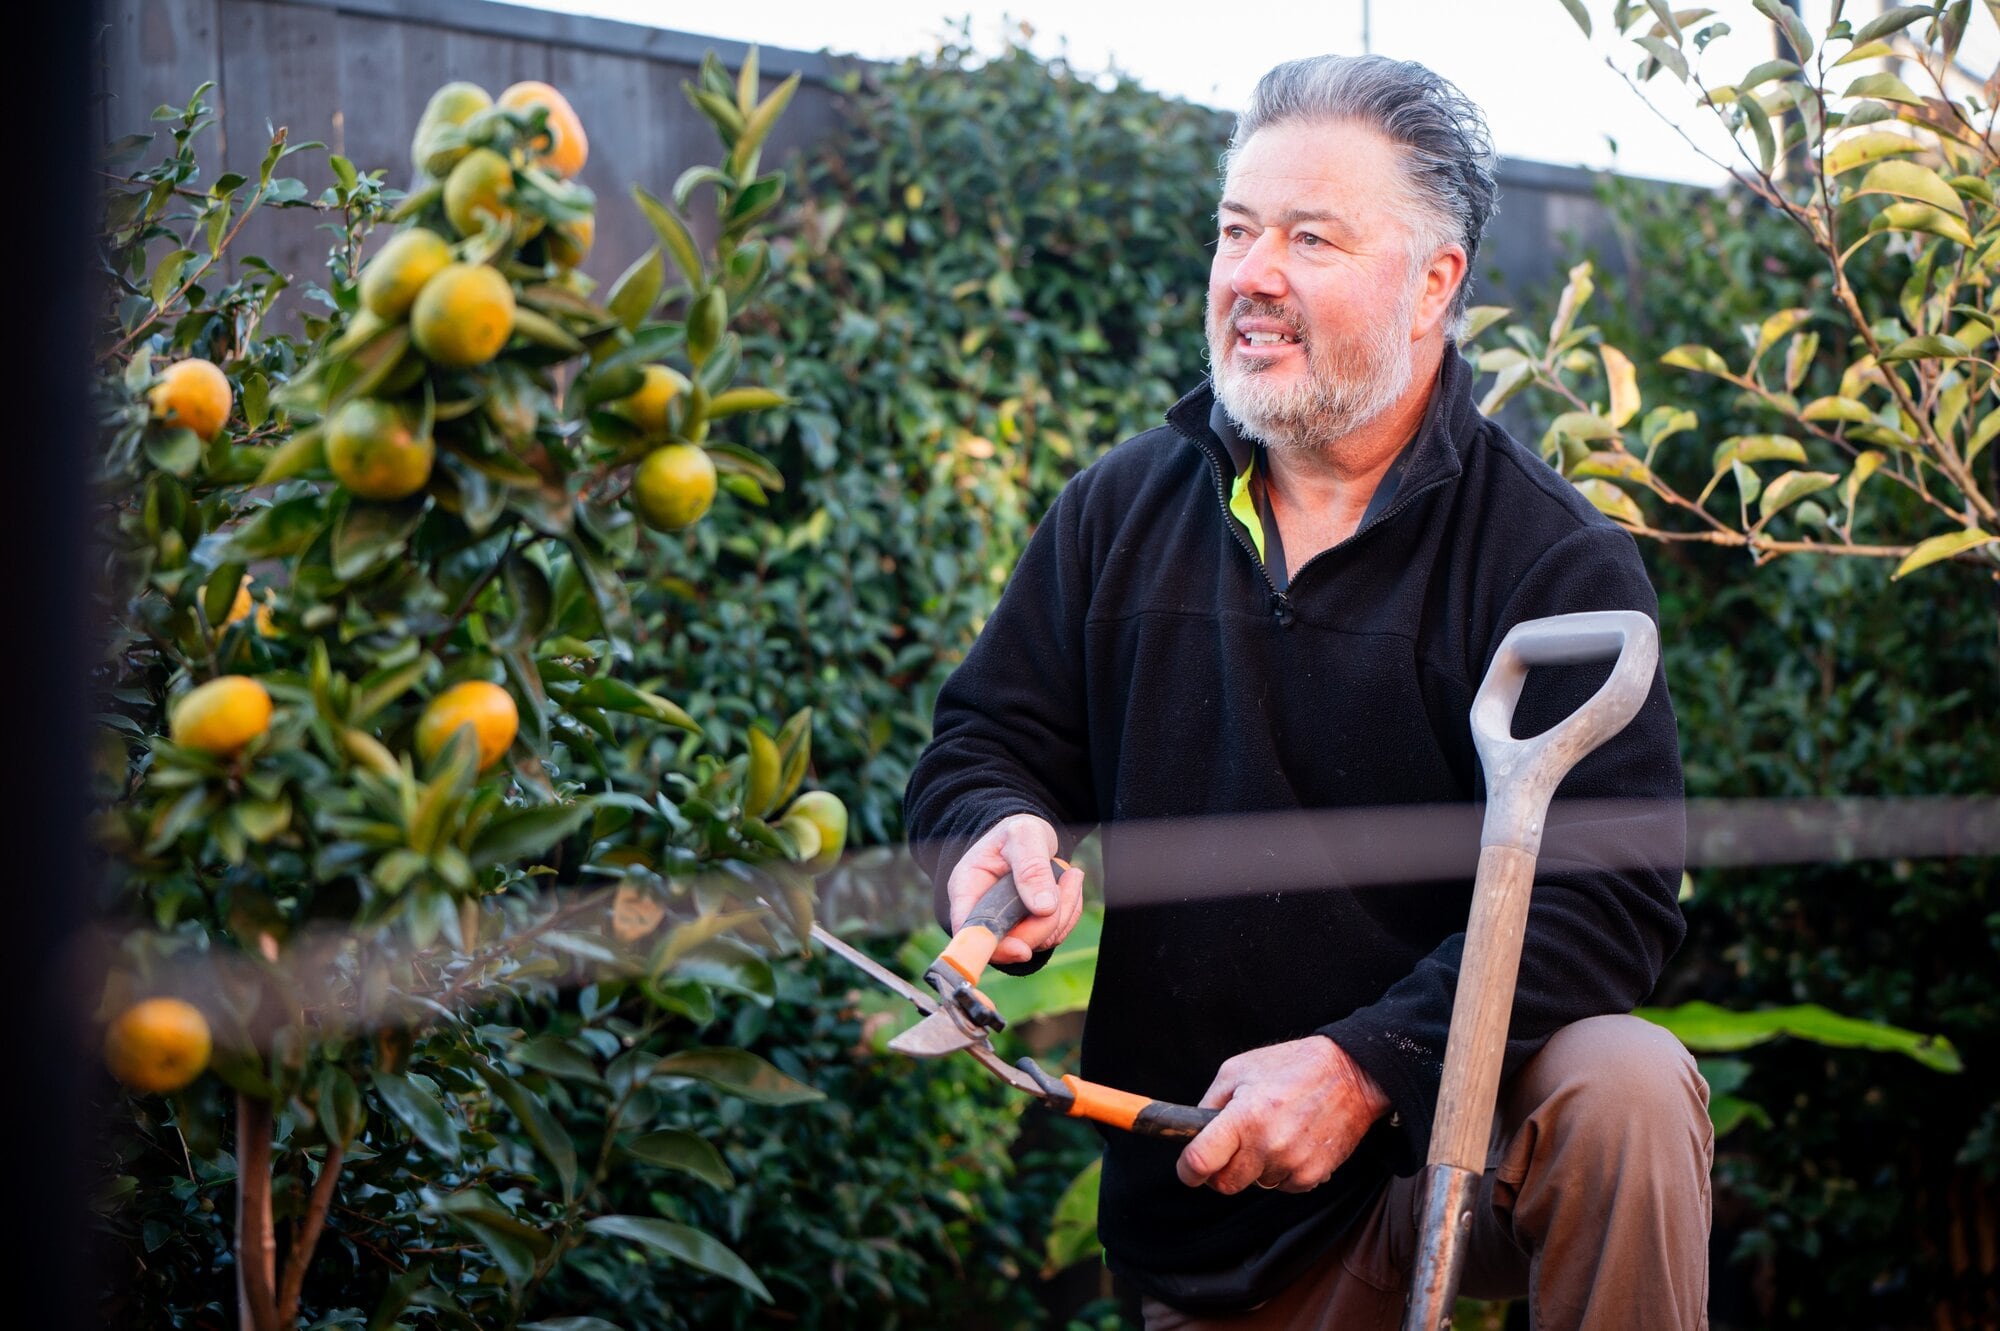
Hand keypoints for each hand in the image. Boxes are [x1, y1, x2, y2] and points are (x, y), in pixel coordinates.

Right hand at [945, 813, 1085, 963]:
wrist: (1033, 835)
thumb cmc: (1020, 831)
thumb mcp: (1024, 836)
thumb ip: (1031, 868)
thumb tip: (1043, 908)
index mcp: (967, 888)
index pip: (969, 932)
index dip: (993, 946)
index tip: (1023, 950)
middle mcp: (982, 912)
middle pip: (1008, 944)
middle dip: (1044, 923)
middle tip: (1069, 880)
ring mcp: (1005, 924)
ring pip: (1036, 942)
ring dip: (1064, 914)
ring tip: (1072, 875)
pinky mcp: (1027, 928)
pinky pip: (1052, 936)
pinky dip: (1069, 914)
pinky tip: (1070, 887)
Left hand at [1176, 1036, 1390, 1194]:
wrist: (1352, 1074)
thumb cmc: (1291, 1066)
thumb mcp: (1238, 1070)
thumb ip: (1209, 1103)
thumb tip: (1193, 1132)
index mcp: (1244, 1117)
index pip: (1200, 1162)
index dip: (1187, 1171)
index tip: (1188, 1170)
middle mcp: (1267, 1145)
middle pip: (1226, 1184)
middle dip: (1221, 1170)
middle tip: (1230, 1148)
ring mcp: (1292, 1164)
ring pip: (1256, 1184)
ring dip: (1255, 1167)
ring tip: (1271, 1133)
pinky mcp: (1313, 1176)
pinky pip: (1283, 1186)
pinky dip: (1282, 1170)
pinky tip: (1292, 1142)